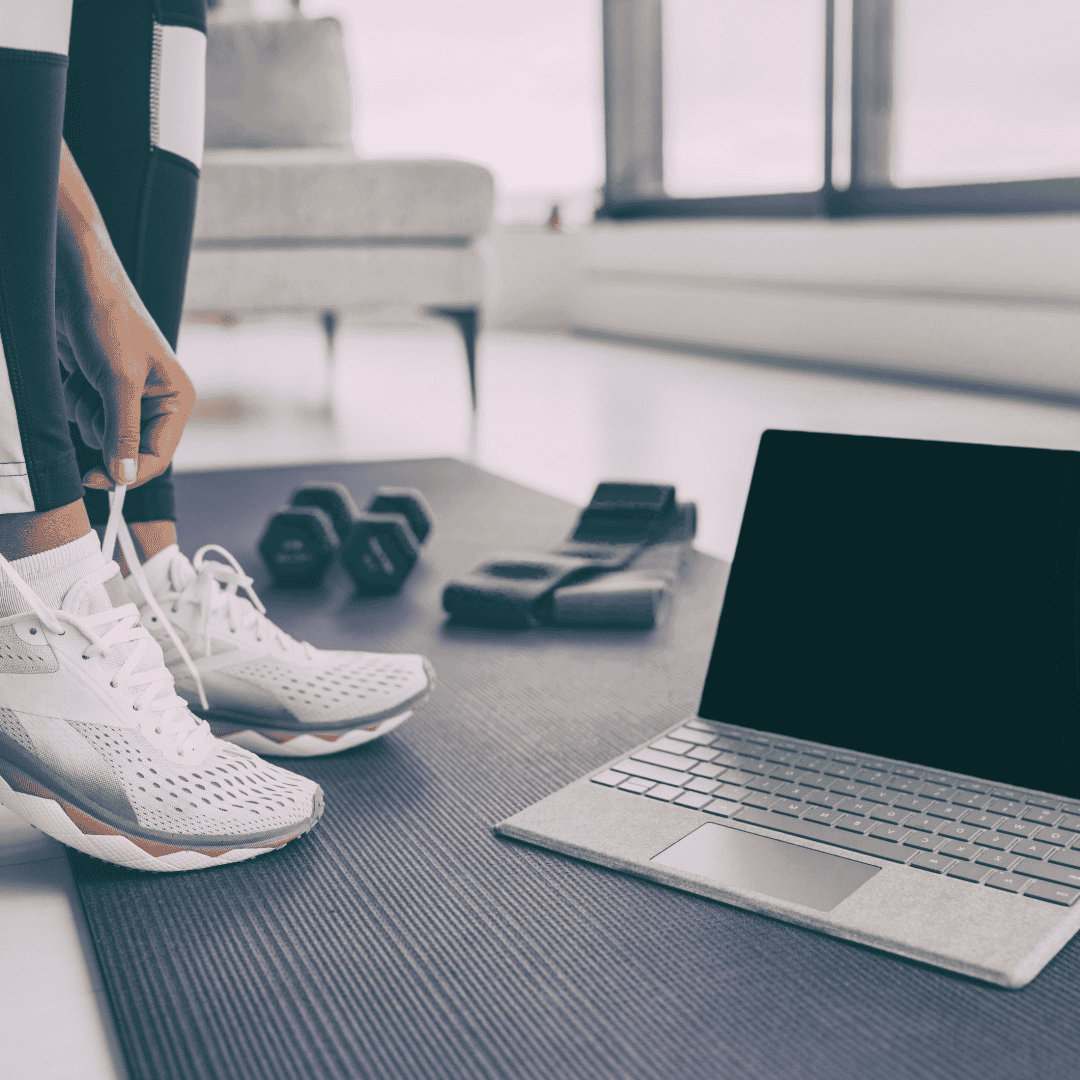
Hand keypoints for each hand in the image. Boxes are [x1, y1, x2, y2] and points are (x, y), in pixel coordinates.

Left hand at [55, 141, 194, 489]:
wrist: (74, 281)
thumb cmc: (108, 319)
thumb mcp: (118, 382)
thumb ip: (122, 434)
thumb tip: (124, 477)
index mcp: (176, 399)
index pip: (158, 454)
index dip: (129, 470)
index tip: (96, 479)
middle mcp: (155, 401)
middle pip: (128, 449)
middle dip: (103, 432)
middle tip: (94, 403)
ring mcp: (126, 397)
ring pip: (101, 435)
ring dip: (85, 415)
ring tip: (86, 381)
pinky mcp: (100, 389)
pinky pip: (84, 417)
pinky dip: (74, 402)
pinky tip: (77, 375)